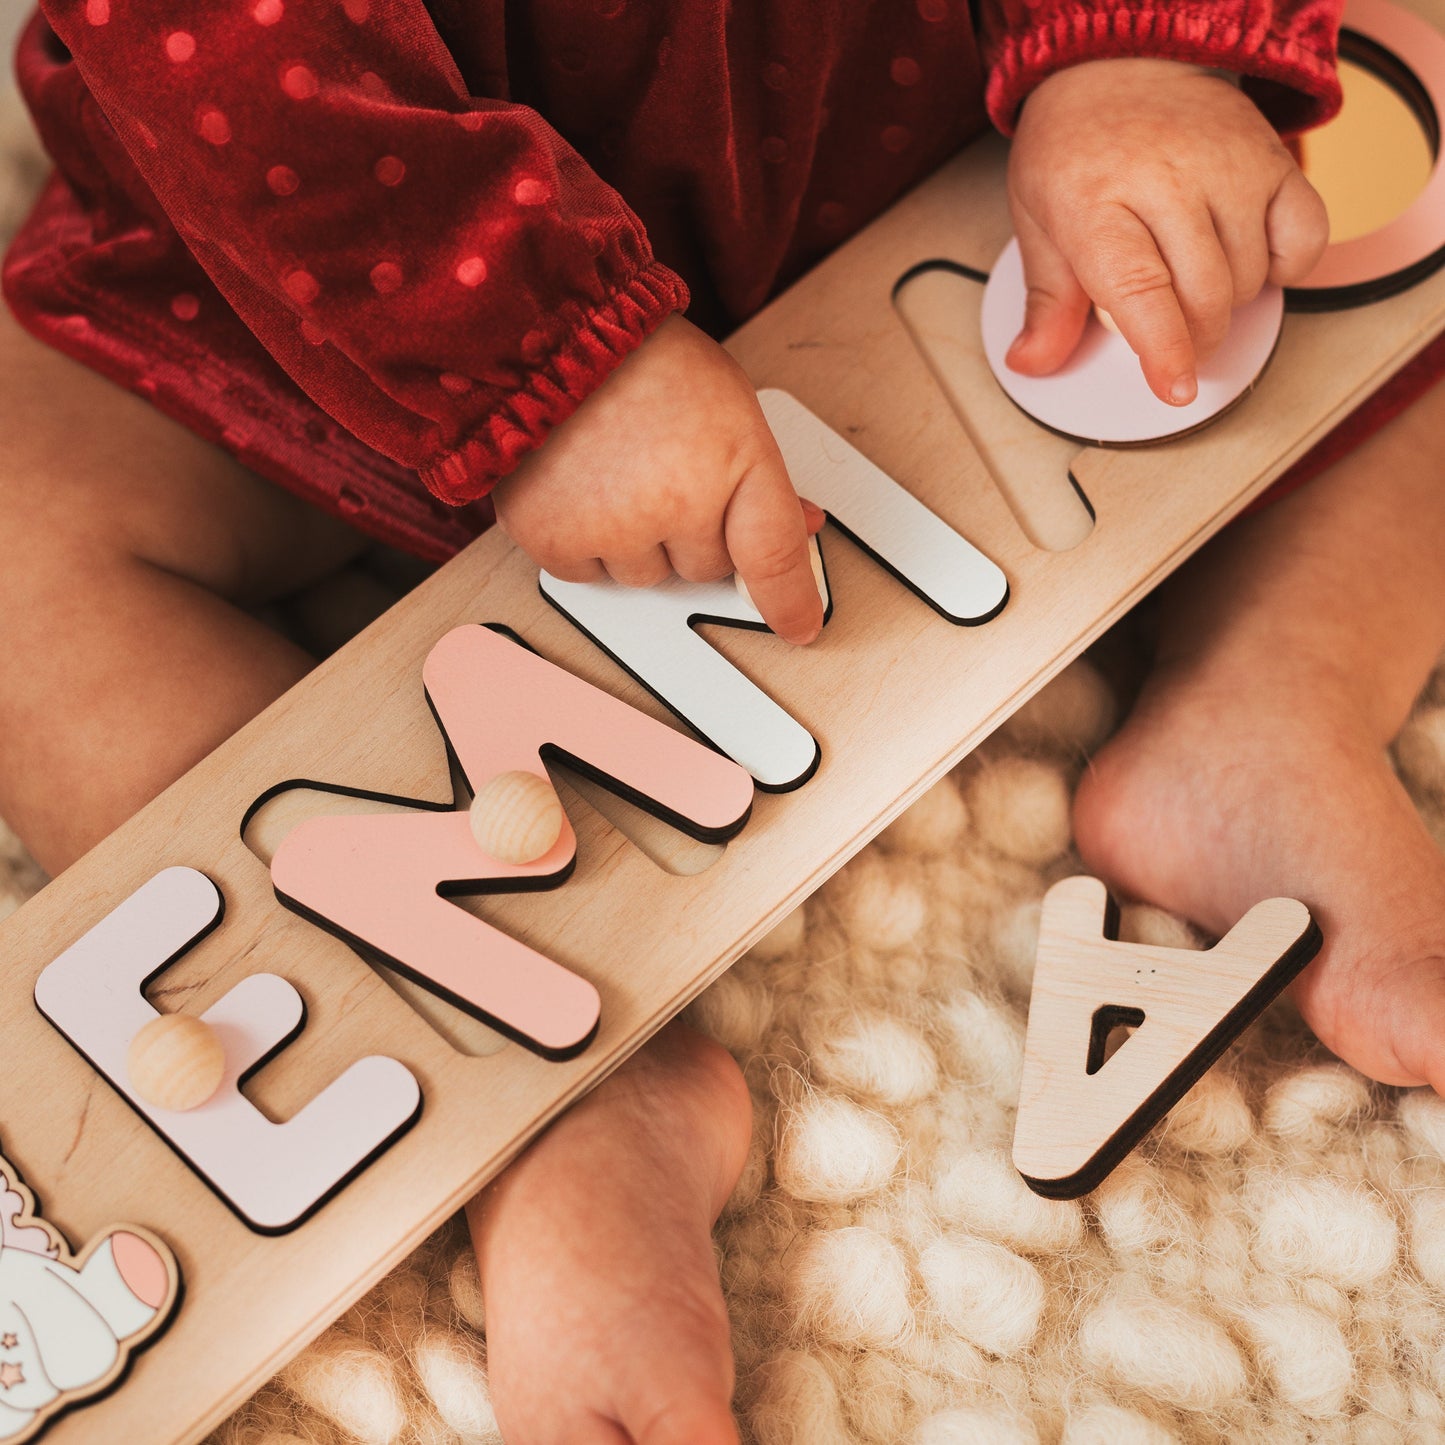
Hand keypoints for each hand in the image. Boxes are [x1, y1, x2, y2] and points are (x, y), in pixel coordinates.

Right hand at [491, 315, 825, 643]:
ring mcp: (614, 527)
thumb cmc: (642, 363)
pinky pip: (588, 575)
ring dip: (636, 540)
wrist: (550, 337)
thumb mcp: (729, 404)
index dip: (790, 600)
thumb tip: (801, 525)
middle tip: (664, 471)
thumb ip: (762, 474)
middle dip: (691, 532)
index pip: (773, 555)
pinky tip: (580, 487)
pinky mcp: (556, 539)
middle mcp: (676, 502)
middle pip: (705, 568)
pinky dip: (583, 541)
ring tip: (616, 470)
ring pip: (646, 576)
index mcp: (732, 462)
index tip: (798, 625)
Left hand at [1005, 58, 1328, 404]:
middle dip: (1192, 340)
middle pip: (1204, 296)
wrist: (1121, 62)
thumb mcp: (1037, 221)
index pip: (1139, 289)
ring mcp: (1228, 166)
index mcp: (1096, 201)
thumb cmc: (1076, 148)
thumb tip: (1032, 361)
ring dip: (1227, 304)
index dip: (1163, 348)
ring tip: (1192, 283)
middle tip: (1173, 340)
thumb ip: (1046, 300)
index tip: (1174, 388)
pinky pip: (1305, 236)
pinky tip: (1251, 264)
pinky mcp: (1273, 158)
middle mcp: (1168, 180)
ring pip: (1249, 277)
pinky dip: (1287, 268)